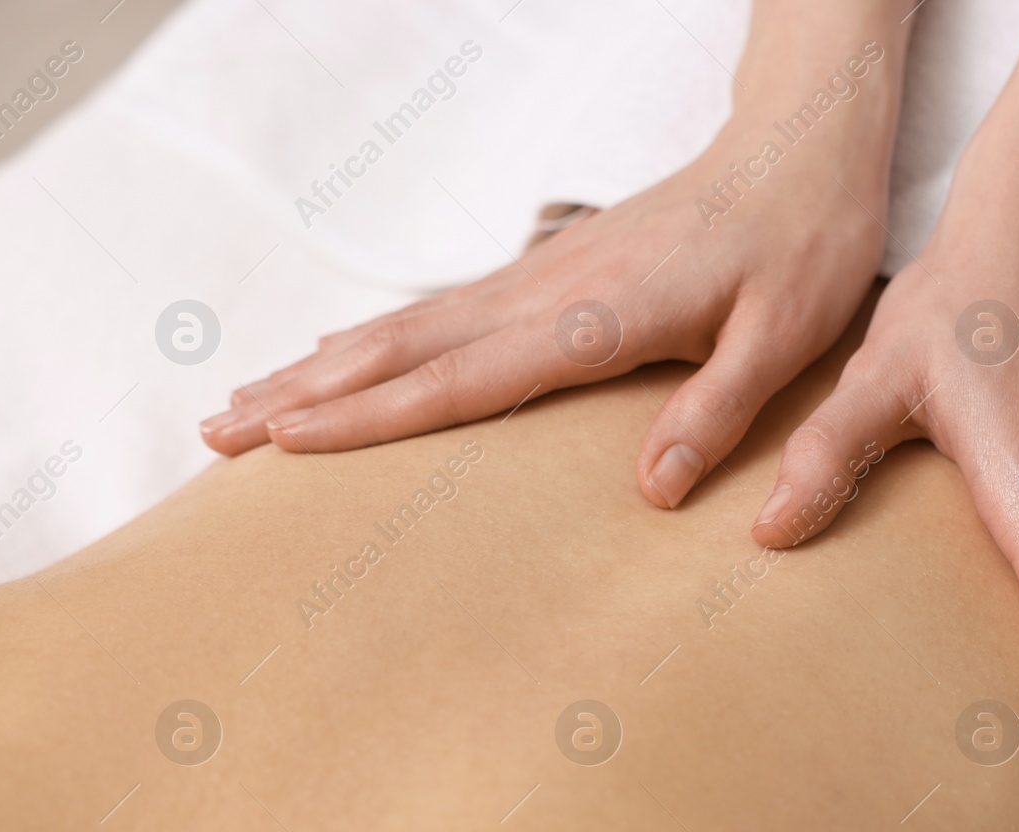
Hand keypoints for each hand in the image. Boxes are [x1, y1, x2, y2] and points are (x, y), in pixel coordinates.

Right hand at [200, 31, 905, 514]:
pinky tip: (347, 355)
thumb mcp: (785, 339)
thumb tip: (653, 494)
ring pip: (413, 326)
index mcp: (599, 317)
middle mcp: (552, 291)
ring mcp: (544, 274)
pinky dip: (380, 340)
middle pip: (408, 348)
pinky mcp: (554, 268)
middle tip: (217, 434)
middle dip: (309, 394)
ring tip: (246, 401)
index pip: (466, 378)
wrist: (800, 150)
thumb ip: (717, 412)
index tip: (288, 444)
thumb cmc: (801, 244)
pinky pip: (447, 311)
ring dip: (325, 366)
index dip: (373, 416)